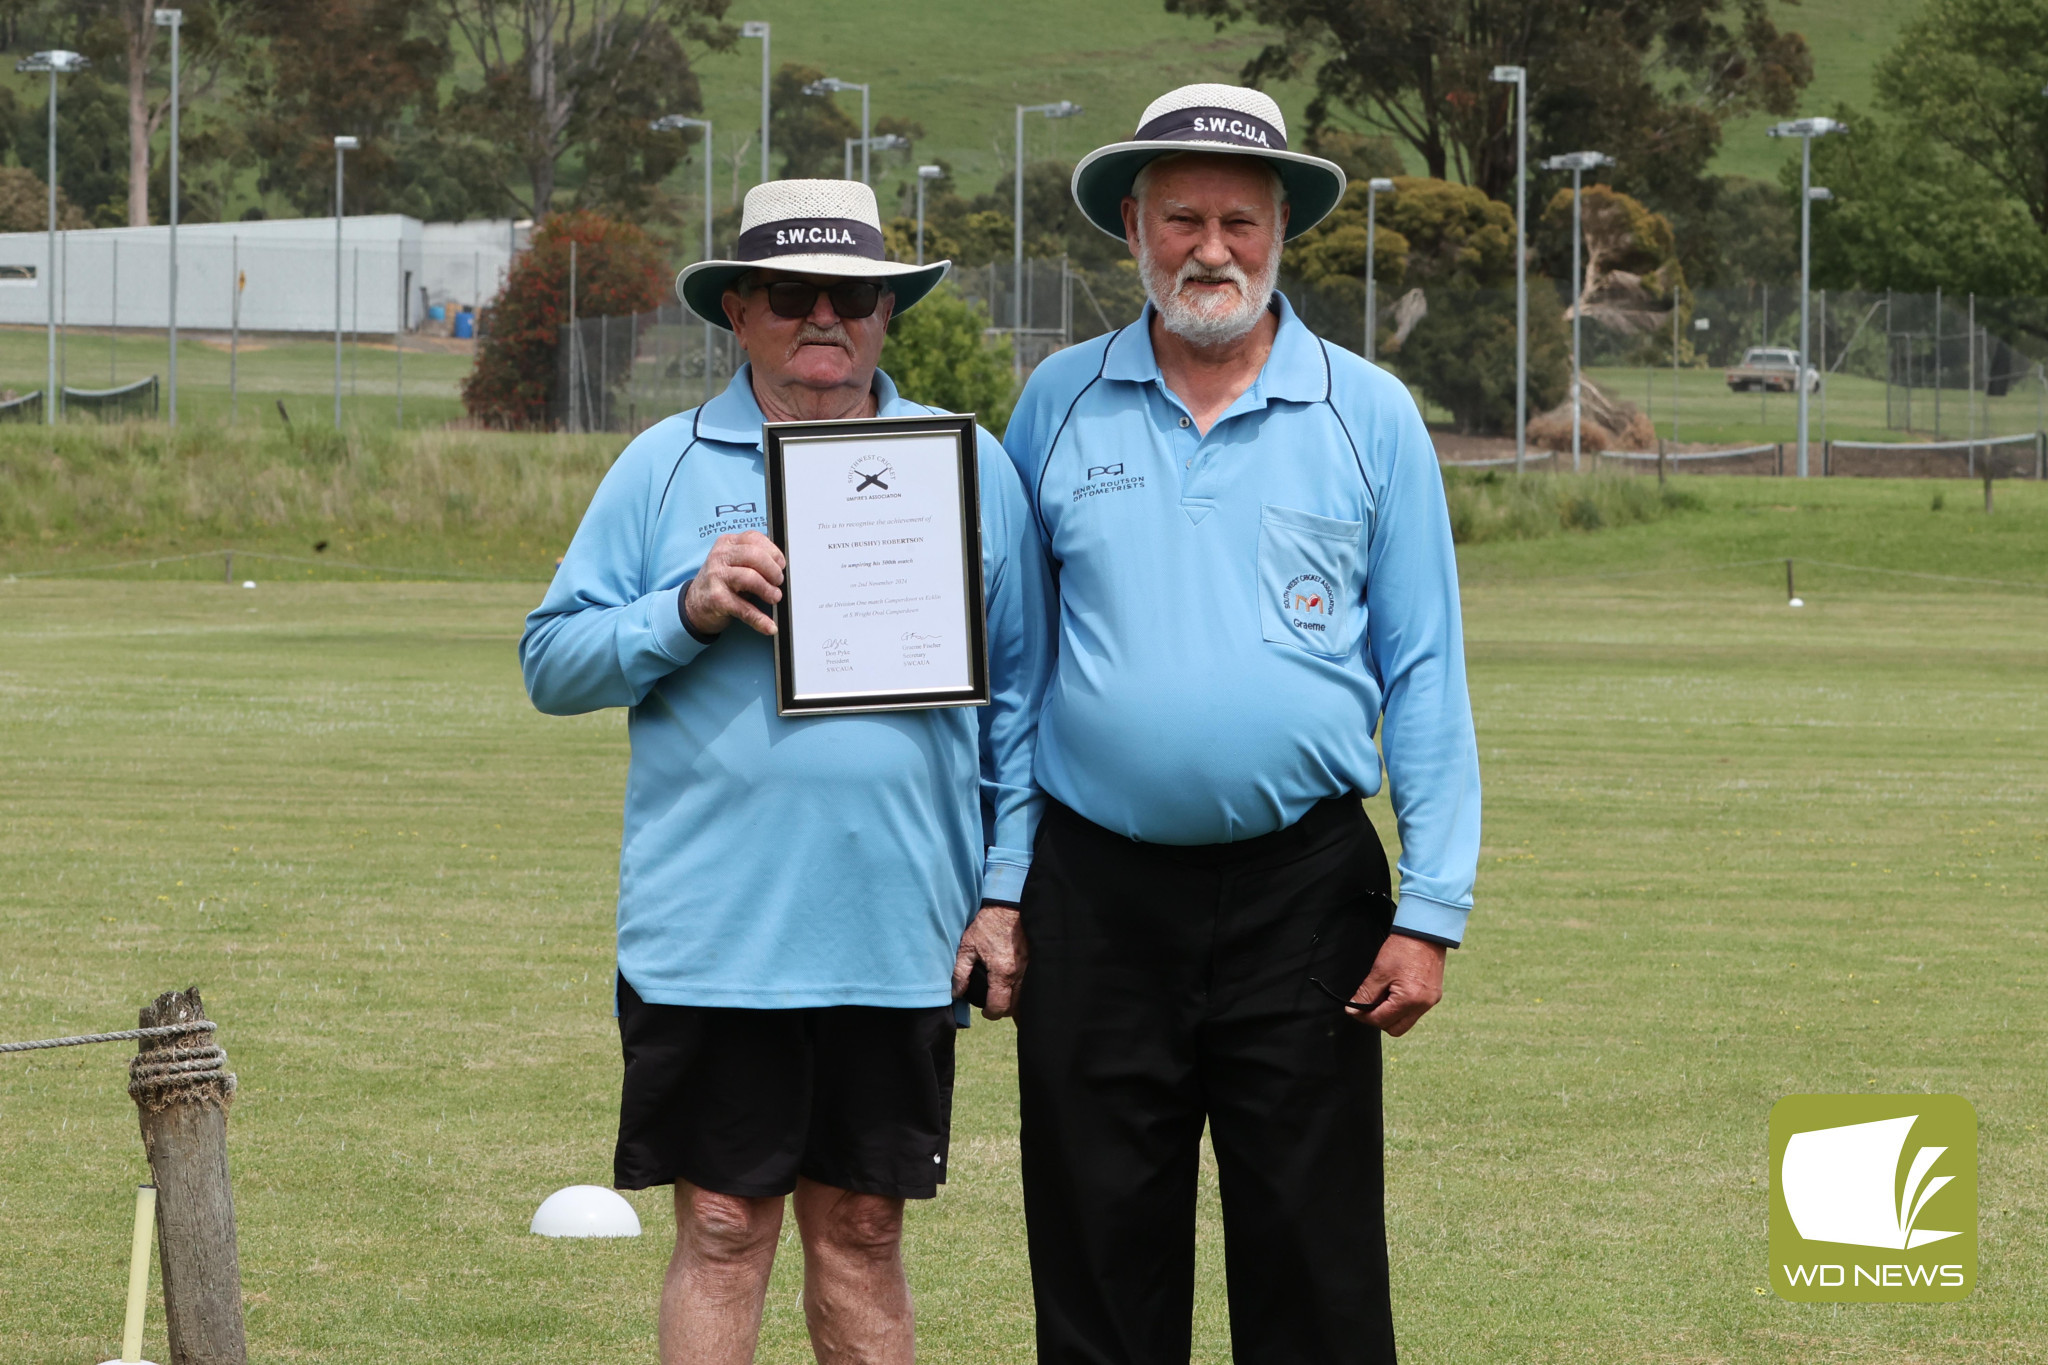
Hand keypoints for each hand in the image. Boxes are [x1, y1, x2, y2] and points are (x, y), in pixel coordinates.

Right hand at [684, 531, 785, 636]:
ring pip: (750, 578)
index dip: (773, 552)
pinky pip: (744, 608)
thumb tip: (781, 567)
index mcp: (727, 543)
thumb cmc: (721, 581)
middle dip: (773, 570)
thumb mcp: (734, 562)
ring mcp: (716, 577)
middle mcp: (720, 557)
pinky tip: (770, 626)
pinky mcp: (717, 599)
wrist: (694, 604)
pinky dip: (760, 619)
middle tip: (778, 581)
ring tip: (775, 597)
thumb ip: (754, 558)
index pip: (754, 538)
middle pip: (754, 556)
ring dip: (768, 590)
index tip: (781, 564)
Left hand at [953, 903, 1026, 1019]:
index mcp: (1002, 972)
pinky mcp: (1037, 959)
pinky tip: (1018, 987)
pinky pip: (1034, 983)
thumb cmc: (988, 923)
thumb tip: (956, 992)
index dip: (990, 1013)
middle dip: (1004, 1010)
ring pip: (1027, 997)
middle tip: (994, 1004)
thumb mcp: (968, 945)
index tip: (985, 1011)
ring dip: (1017, 1002)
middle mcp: (1020, 973)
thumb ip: (961, 972)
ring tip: (1006, 997)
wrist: (1010, 904)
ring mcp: (1031, 967)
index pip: (999, 1006)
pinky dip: (1026, 990)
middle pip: (1016, 1007)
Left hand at [1346, 933, 1445, 1036]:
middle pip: (1396, 1029)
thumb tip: (1353, 1010)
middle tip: (1368, 1006)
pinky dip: (1402, 1007)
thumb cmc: (1402, 948)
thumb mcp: (1379, 971)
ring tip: (1382, 995)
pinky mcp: (1434, 996)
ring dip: (1391, 1014)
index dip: (1364, 1017)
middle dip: (1379, 1020)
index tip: (1354, 1010)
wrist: (1425, 932)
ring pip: (1406, 1021)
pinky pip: (1415, 1011)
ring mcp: (1431, 1002)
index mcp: (1409, 1000)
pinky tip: (1394, 991)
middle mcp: (1423, 1005)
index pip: (1381, 1020)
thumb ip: (1365, 994)